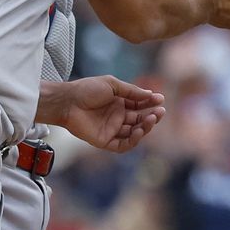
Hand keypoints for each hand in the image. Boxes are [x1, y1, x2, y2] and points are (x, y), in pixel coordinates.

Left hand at [42, 76, 164, 152]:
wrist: (68, 101)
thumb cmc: (87, 89)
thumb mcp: (112, 85)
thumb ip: (131, 91)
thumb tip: (150, 94)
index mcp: (119, 103)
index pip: (140, 105)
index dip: (150, 103)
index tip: (160, 99)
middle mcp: (117, 117)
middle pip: (139, 120)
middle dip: (151, 116)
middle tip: (160, 112)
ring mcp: (111, 129)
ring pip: (133, 132)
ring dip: (145, 127)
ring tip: (151, 119)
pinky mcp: (104, 141)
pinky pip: (122, 145)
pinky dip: (133, 140)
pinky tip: (139, 131)